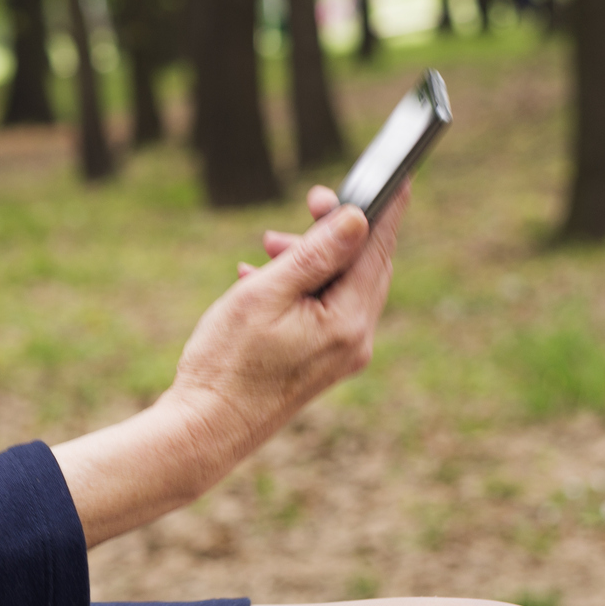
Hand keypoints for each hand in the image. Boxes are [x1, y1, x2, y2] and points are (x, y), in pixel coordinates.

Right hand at [172, 183, 403, 455]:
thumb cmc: (227, 360)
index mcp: (348, 321)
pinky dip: (300, 287)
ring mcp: (340, 356)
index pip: (378, 251)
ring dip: (310, 259)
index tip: (398, 177)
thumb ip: (315, 254)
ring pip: (341, 288)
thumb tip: (357, 219)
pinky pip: (324, 310)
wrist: (207, 428)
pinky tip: (260, 279)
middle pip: (364, 268)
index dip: (385, 210)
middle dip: (335, 232)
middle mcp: (356, 340)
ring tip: (265, 249)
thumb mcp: (266, 294)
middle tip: (308, 202)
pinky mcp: (321, 364)